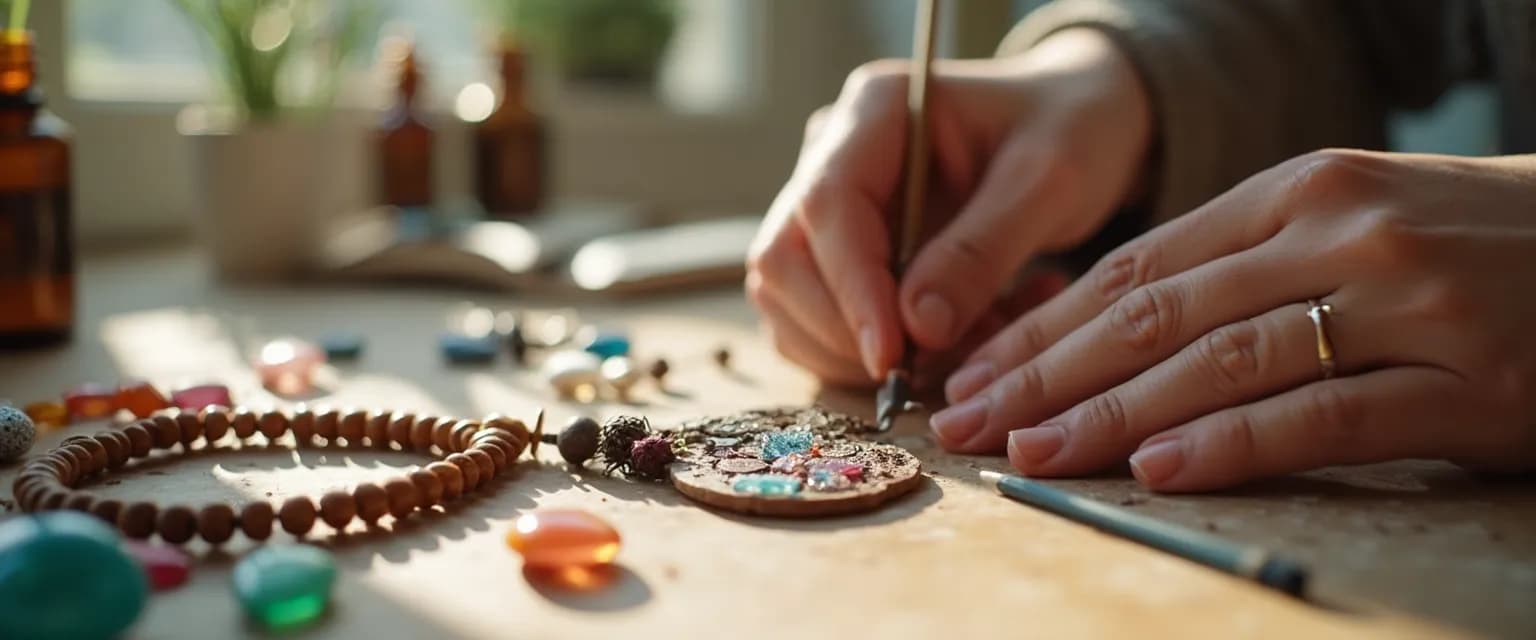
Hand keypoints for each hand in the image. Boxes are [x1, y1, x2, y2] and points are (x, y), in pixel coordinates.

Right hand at [746, 30, 1150, 385]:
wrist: (1076, 129)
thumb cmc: (1070, 133)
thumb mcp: (1048, 182)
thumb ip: (982, 251)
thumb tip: (918, 329)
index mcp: (874, 111)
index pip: (827, 204)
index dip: (851, 287)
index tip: (892, 354)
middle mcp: (831, 155)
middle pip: (785, 260)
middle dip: (846, 332)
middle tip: (929, 368)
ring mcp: (826, 211)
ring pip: (790, 304)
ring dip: (862, 355)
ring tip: (967, 349)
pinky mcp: (838, 259)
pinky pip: (823, 328)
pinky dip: (880, 358)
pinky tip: (960, 344)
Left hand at [935, 149, 1535, 490]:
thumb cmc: (1471, 245)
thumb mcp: (1351, 223)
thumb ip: (1244, 266)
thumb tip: (1115, 328)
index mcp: (1299, 190)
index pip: (1138, 266)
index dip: (1047, 326)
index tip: (979, 372)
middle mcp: (1337, 231)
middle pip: (1156, 313)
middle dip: (1049, 374)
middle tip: (972, 420)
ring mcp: (1402, 302)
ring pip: (1220, 363)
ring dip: (1114, 416)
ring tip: (1033, 452)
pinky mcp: (1464, 381)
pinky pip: (1324, 415)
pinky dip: (1235, 444)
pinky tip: (1161, 471)